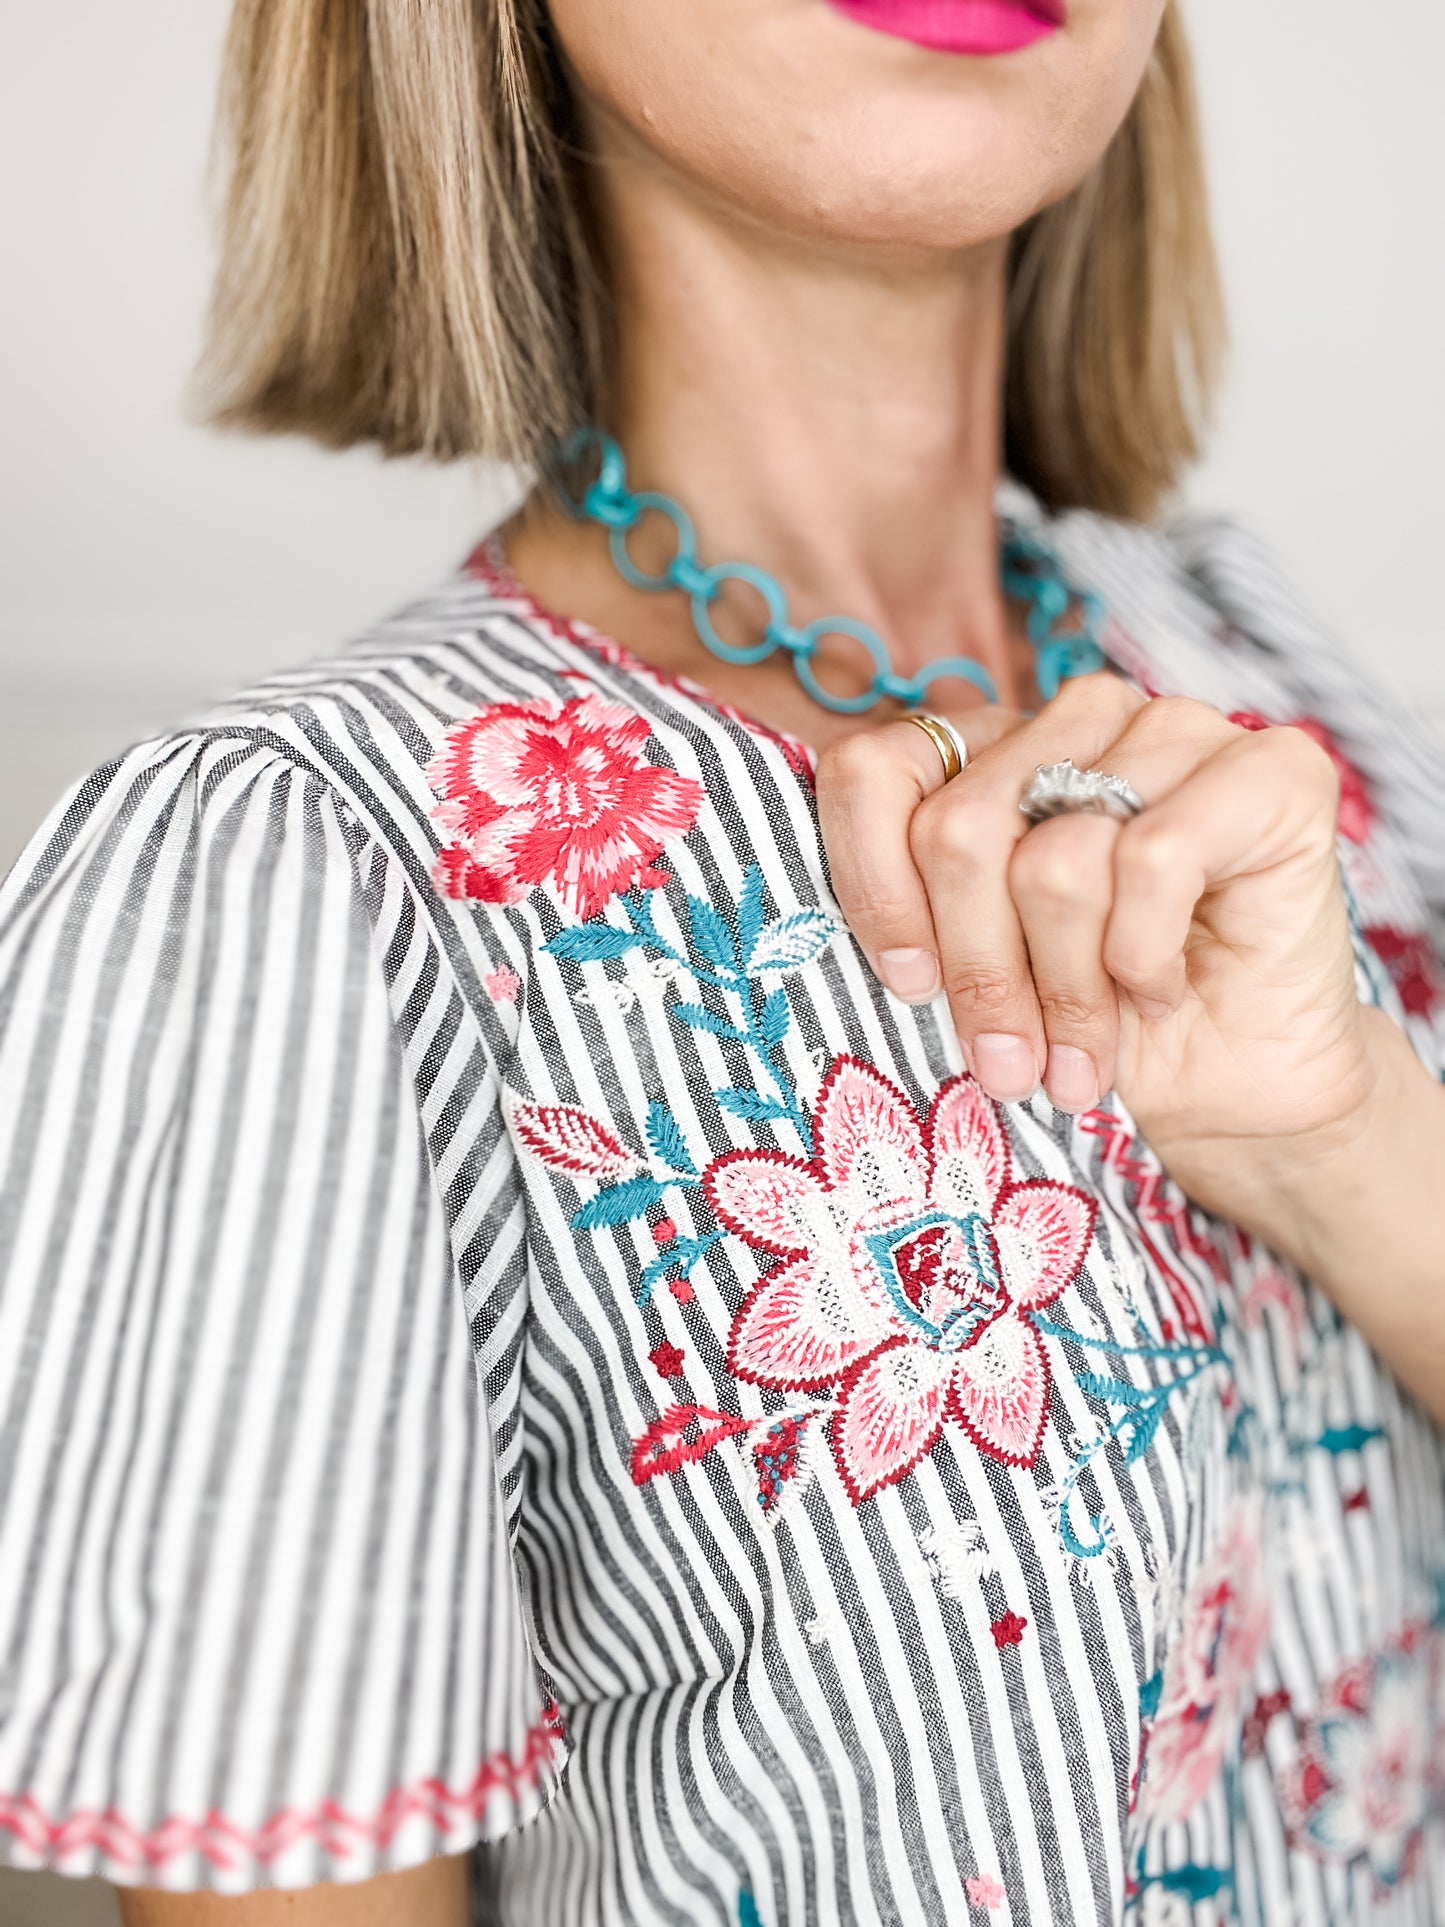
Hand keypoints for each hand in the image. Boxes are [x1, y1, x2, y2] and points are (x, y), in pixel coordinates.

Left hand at [817, 675, 1371, 1211]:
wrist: (1231, 1090)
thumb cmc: (1088, 1026)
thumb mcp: (974, 973)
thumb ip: (914, 920)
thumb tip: (837, 947)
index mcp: (990, 747)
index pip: (873, 771)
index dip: (873, 888)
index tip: (909, 986)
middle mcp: (1078, 717)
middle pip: (958, 830)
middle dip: (978, 973)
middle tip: (1007, 1062)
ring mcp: (1177, 729)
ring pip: (1055, 859)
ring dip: (1064, 988)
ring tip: (1083, 1052)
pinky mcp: (1271, 770)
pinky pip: (1154, 860)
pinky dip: (1143, 958)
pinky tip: (1160, 991)